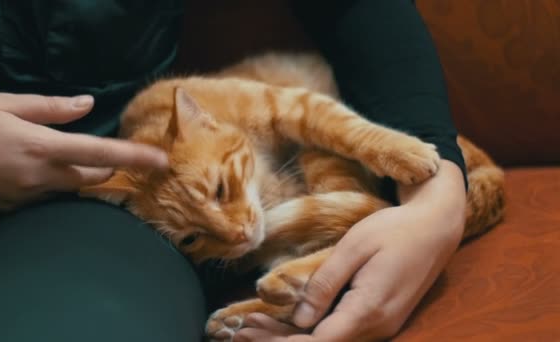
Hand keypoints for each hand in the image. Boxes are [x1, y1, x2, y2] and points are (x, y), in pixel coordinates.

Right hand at [0, 93, 167, 211]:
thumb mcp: (5, 104)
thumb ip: (52, 108)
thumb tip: (89, 104)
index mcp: (41, 147)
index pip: (101, 153)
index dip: (134, 157)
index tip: (161, 161)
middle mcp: (40, 178)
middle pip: (93, 177)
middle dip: (108, 166)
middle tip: (110, 153)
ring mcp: (27, 198)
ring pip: (71, 189)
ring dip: (79, 175)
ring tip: (65, 157)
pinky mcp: (14, 210)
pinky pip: (47, 198)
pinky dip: (53, 184)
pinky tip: (34, 170)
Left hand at [235, 161, 465, 341]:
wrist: (436, 226)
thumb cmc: (394, 230)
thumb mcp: (354, 248)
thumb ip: (326, 284)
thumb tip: (301, 319)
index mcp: (369, 311)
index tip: (248, 331)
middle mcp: (377, 327)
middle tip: (241, 331)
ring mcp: (382, 325)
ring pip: (331, 341)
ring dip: (292, 338)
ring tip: (254, 326)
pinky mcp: (382, 318)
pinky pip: (342, 332)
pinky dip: (312, 330)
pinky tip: (290, 322)